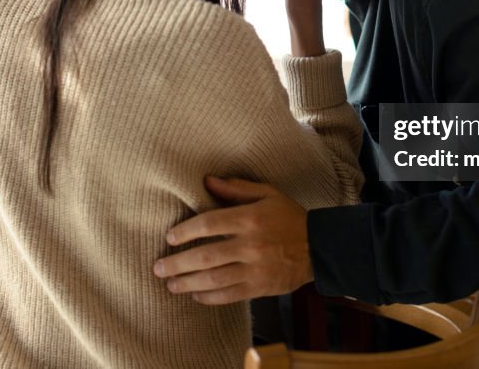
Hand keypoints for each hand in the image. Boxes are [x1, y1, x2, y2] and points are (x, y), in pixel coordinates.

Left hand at [153, 177, 311, 304]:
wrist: (320, 247)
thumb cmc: (289, 216)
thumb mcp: (267, 193)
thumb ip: (236, 188)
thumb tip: (206, 181)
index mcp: (249, 219)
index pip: (208, 224)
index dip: (185, 231)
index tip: (169, 237)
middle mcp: (250, 245)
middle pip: (205, 256)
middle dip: (178, 263)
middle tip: (158, 267)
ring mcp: (255, 269)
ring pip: (214, 279)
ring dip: (187, 283)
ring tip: (170, 284)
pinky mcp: (260, 287)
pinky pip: (229, 296)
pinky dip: (209, 297)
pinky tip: (195, 295)